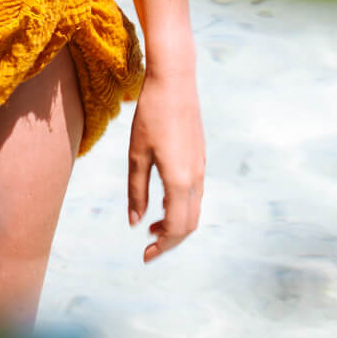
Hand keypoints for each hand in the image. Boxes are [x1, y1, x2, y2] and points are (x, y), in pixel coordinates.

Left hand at [127, 65, 204, 262]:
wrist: (175, 82)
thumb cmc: (150, 116)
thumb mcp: (137, 154)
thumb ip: (136, 191)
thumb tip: (135, 223)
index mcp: (180, 181)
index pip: (176, 228)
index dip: (161, 246)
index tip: (144, 255)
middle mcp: (196, 179)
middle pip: (189, 224)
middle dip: (170, 241)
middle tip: (148, 247)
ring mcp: (201, 168)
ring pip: (194, 210)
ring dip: (175, 224)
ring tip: (152, 227)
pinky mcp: (200, 158)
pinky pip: (195, 194)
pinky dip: (180, 207)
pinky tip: (161, 201)